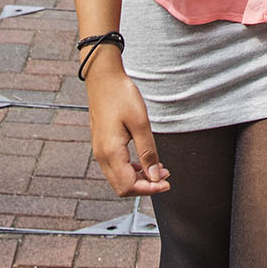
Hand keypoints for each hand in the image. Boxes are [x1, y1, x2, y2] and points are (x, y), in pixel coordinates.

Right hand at [82, 52, 169, 196]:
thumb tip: (154, 176)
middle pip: (122, 187)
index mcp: (110, 152)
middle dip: (145, 186)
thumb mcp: (140, 123)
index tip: (166, 184)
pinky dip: (131, 169)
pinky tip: (145, 161)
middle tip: (165, 176)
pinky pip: (116, 167)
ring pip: (119, 178)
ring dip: (139, 178)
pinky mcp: (101, 144)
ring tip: (159, 169)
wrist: (103, 78)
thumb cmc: (121, 95)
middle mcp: (101, 156)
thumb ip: (147, 152)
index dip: (149, 189)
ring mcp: (100, 150)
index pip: (128, 186)